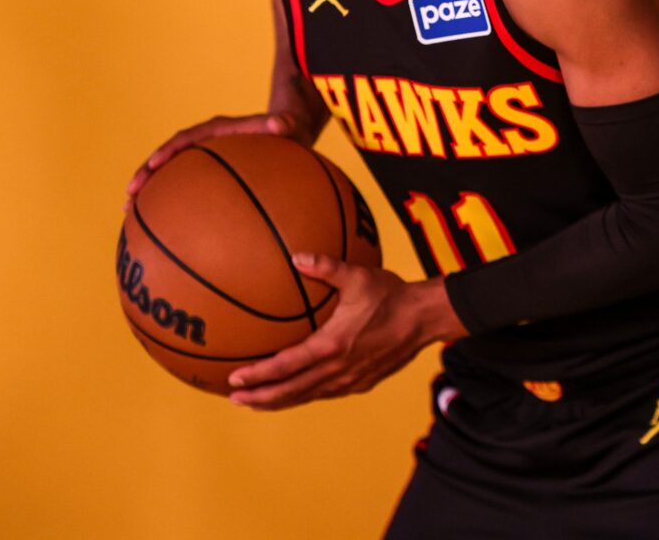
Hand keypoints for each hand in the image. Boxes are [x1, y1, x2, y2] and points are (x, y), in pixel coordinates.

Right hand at [124, 112, 295, 209]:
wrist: (286, 132)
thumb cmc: (285, 130)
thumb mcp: (288, 124)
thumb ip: (284, 123)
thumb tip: (284, 123)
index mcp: (216, 130)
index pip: (186, 138)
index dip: (169, 151)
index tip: (154, 164)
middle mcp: (204, 142)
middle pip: (168, 157)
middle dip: (147, 173)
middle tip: (129, 194)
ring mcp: (203, 158)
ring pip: (169, 174)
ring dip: (150, 190)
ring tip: (129, 212)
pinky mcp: (207, 174)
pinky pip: (184, 188)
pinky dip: (170, 205)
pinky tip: (161, 230)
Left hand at [226, 253, 466, 409]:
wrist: (424, 319)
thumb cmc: (390, 295)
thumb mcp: (357, 276)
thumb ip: (325, 267)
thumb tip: (295, 256)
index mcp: (331, 346)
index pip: (286, 367)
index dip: (258, 376)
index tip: (235, 379)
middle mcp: (338, 369)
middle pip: (291, 391)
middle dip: (260, 398)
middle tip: (234, 399)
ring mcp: (350, 380)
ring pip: (307, 396)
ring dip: (280, 400)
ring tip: (257, 402)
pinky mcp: (361, 383)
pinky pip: (325, 393)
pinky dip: (304, 395)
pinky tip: (295, 391)